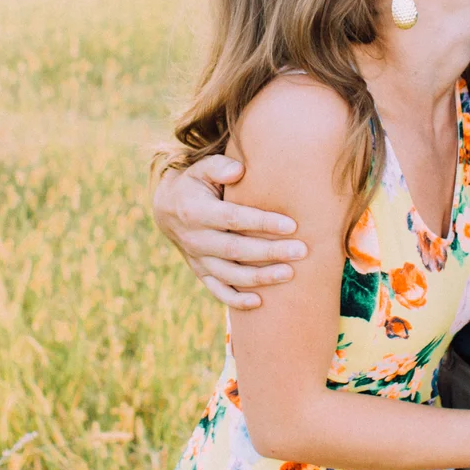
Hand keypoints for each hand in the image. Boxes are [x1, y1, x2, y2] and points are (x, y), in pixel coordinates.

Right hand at [151, 154, 307, 309]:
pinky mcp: (201, 272)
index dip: (262, 223)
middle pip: (237, 250)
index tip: (292, 225)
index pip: (233, 219)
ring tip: (290, 274)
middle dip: (270, 252)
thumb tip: (239, 170)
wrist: (167, 209)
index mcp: (196, 212)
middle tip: (301, 251)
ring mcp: (198, 259)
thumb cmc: (195, 184)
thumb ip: (219, 166)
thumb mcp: (200, 169)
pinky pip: (218, 291)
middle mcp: (196, 239)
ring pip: (231, 274)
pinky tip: (260, 303)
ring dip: (261, 277)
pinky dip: (237, 300)